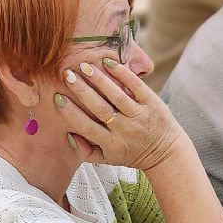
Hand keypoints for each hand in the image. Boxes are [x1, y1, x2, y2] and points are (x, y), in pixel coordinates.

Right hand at [53, 54, 180, 170]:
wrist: (165, 152)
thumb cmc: (130, 153)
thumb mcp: (107, 159)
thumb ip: (86, 151)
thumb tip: (68, 135)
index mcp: (111, 144)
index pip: (86, 127)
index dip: (71, 112)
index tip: (58, 97)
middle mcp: (125, 130)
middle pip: (99, 108)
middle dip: (82, 91)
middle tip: (67, 75)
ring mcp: (140, 115)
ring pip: (116, 95)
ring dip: (99, 79)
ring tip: (84, 66)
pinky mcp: (152, 103)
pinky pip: (136, 86)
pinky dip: (122, 74)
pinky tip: (108, 63)